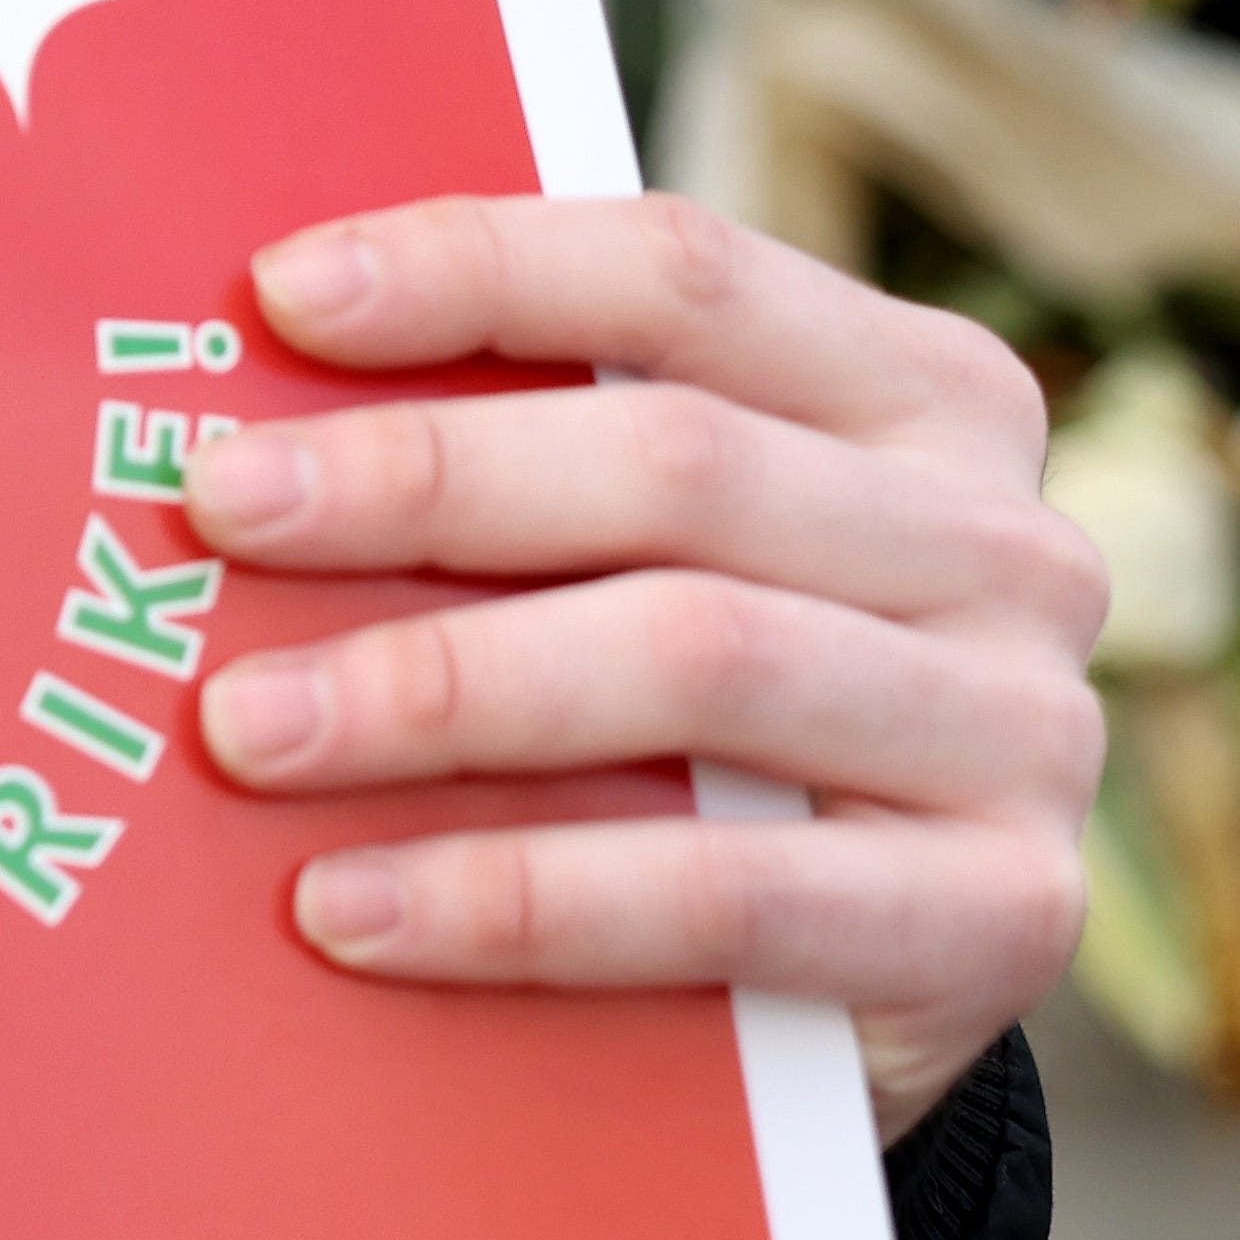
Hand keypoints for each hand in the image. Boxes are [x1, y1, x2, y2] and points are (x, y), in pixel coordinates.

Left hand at [180, 192, 1101, 1143]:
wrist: (854, 971)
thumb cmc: (688, 694)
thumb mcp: (639, 548)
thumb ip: (525, 447)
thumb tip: (247, 389)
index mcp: (917, 390)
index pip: (682, 275)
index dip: (478, 268)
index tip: (279, 295)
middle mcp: (1000, 541)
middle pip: (677, 464)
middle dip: (420, 480)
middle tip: (217, 510)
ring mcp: (1023, 730)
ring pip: (697, 659)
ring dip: (438, 691)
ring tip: (248, 728)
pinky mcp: (1007, 921)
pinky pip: (726, 894)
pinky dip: (517, 898)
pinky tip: (351, 906)